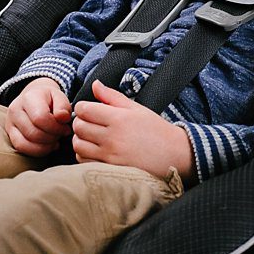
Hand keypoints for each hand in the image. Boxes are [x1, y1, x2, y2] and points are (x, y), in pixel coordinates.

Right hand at [4, 77, 72, 157]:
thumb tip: (63, 117)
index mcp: (28, 98)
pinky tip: (46, 146)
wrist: (33, 96)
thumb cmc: (48, 98)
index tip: (65, 128)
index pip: (41, 118)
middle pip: (33, 133)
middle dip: (52, 138)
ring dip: (44, 147)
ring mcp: (10, 123)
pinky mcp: (10, 134)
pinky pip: (21, 148)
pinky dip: (36, 151)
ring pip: (25, 144)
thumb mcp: (59, 96)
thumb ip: (63, 106)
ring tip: (53, 141)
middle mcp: (15, 110)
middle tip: (60, 134)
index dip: (56, 128)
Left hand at [72, 81, 195, 181]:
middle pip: (78, 127)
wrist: (175, 156)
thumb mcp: (137, 109)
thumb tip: (94, 84)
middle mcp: (113, 137)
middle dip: (80, 123)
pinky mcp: (110, 169)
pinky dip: (84, 155)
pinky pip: (85, 161)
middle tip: (89, 123)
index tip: (89, 110)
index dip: (83, 108)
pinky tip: (95, 151)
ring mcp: (111, 156)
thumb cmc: (156, 131)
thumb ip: (112, 96)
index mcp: (119, 118)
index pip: (84, 109)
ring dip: (80, 139)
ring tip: (91, 137)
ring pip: (78, 145)